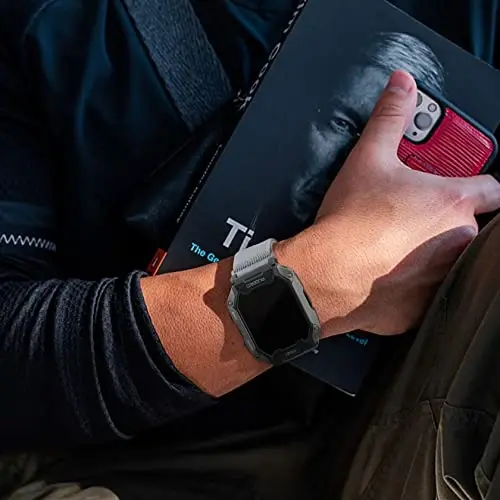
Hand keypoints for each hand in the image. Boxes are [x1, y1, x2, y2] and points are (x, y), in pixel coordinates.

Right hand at [277, 70, 499, 335]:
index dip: (480, 185)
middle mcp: (457, 240)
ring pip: (448, 259)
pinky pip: (425, 291)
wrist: (327, 273)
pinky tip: (385, 273)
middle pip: (467, 225)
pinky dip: (411, 283)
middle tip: (408, 216)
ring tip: (392, 245)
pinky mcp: (423, 306)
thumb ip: (390, 118)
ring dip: (430, 252)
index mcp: (453, 203)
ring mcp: (442, 277)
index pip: (494, 189)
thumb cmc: (351, 219)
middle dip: (444, 220)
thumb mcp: (368, 159)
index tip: (461, 188)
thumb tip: (402, 83)